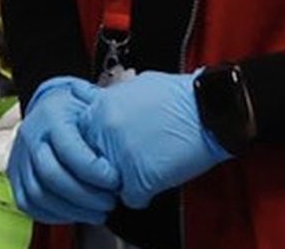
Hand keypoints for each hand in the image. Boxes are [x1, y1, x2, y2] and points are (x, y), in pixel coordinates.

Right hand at [8, 77, 121, 224]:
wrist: (49, 108)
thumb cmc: (77, 110)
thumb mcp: (93, 103)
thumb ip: (107, 120)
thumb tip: (131, 138)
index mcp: (50, 116)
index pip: (69, 151)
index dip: (95, 173)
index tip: (116, 182)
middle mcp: (30, 136)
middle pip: (51, 176)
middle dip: (85, 196)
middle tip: (109, 202)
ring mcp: (18, 157)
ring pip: (39, 194)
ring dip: (72, 210)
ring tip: (97, 212)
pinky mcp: (14, 177)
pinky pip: (28, 203)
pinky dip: (52, 214)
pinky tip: (75, 213)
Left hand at [79, 71, 231, 209]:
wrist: (209, 109)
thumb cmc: (178, 97)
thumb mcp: (133, 86)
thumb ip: (109, 99)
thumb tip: (93, 101)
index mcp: (99, 109)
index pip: (74, 139)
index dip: (89, 148)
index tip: (98, 153)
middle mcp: (103, 132)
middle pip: (84, 163)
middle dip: (100, 168)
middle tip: (119, 167)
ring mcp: (119, 156)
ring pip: (105, 184)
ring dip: (120, 183)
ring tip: (138, 175)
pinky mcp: (140, 178)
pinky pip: (131, 198)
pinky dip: (142, 195)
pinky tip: (153, 183)